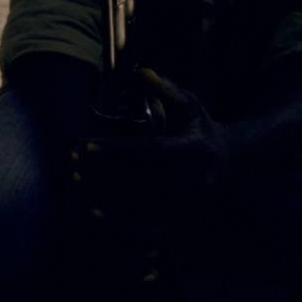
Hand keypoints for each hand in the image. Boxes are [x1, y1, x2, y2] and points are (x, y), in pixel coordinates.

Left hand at [75, 69, 236, 218]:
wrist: (228, 162)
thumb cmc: (199, 127)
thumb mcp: (189, 104)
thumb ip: (166, 90)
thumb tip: (142, 72)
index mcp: (197, 149)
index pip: (153, 151)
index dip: (119, 149)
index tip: (88, 145)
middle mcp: (196, 181)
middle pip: (142, 182)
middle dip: (104, 174)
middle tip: (74, 164)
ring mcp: (190, 206)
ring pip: (141, 209)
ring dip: (105, 198)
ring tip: (78, 183)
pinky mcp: (183, 223)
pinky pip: (146, 230)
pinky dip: (118, 224)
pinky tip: (93, 213)